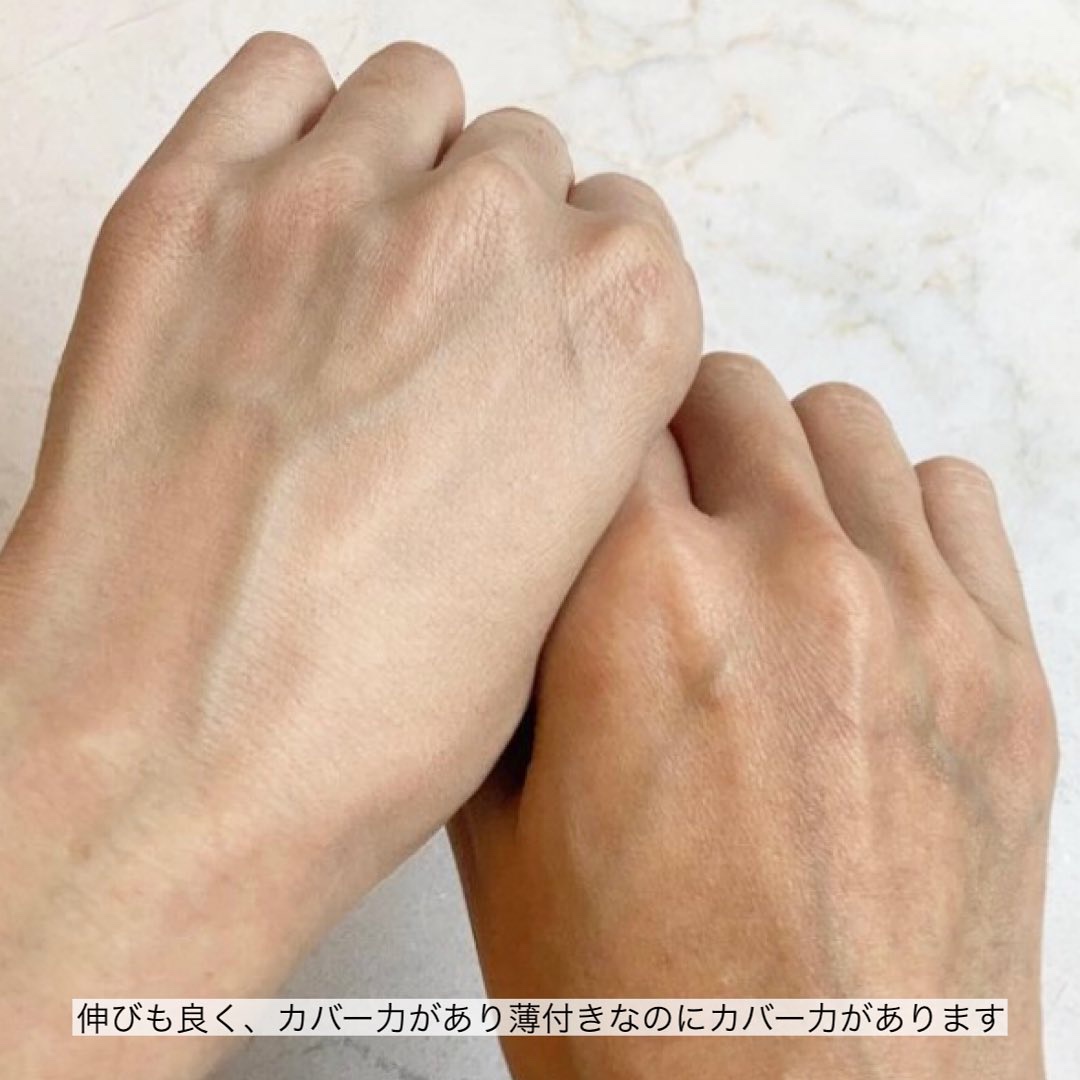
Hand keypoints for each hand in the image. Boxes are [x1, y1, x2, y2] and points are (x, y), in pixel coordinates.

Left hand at [0, 34, 699, 1079]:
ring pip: (416, 99)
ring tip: (366, 269)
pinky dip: (291, 123)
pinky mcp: (190, 205)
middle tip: (443, 327)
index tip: (541, 336)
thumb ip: (572, 440)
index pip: (633, 235)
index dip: (583, 293)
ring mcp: (335, 204)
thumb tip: (543, 390)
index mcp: (617, 328)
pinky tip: (286, 221)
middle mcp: (493, 235)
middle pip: (527, 164)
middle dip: (499, 236)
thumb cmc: (371, 710)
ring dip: (409, 167)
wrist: (174, 750)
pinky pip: (276, 78)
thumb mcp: (553, 586)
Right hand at [452, 354, 1056, 1079]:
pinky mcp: (1005, 669)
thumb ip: (515, 659)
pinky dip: (897, 510)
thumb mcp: (500, 823)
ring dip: (785, 463)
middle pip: (727, 388)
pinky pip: (952, 496)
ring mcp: (916, 616)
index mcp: (641, 603)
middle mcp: (789, 579)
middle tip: (661, 510)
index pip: (611, 417)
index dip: (585, 452)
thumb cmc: (645, 1010)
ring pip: (842, 421)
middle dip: (679, 437)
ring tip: (759, 542)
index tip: (584, 478)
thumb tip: (539, 569)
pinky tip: (859, 583)